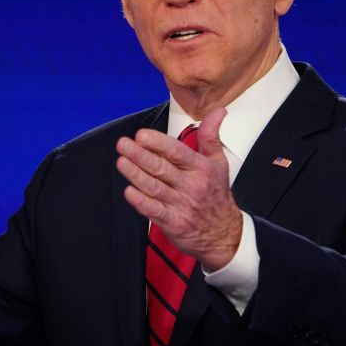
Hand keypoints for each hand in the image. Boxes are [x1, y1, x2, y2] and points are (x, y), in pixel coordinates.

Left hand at [116, 107, 241, 271]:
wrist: (223, 234)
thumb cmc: (217, 195)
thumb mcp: (219, 163)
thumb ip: (211, 136)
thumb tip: (218, 111)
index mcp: (201, 169)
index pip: (178, 152)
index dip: (158, 143)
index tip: (142, 135)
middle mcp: (191, 186)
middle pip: (162, 168)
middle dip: (140, 155)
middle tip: (124, 144)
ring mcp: (181, 205)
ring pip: (154, 187)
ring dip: (136, 174)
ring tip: (122, 162)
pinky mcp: (173, 222)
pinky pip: (154, 211)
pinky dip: (141, 202)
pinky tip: (129, 192)